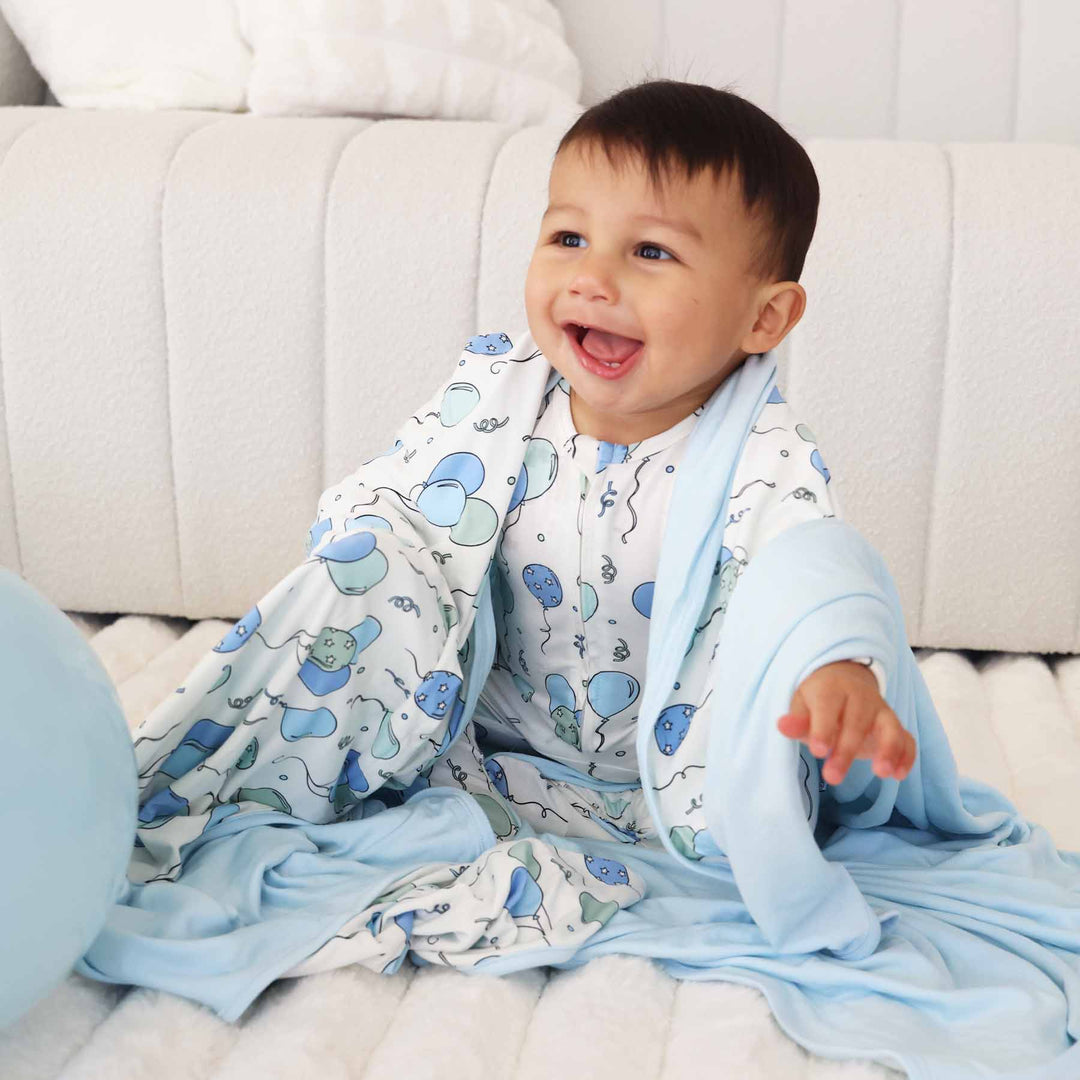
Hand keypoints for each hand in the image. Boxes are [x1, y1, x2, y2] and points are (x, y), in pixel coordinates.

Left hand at [776, 660, 915, 785]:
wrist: (843, 680)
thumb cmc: (817, 700)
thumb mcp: (801, 705)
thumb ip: (796, 720)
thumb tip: (782, 726)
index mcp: (832, 688)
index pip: (828, 705)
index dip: (823, 728)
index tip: (817, 751)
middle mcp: (860, 697)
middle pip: (857, 721)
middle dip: (846, 750)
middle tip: (832, 777)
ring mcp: (881, 711)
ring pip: (890, 726)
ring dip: (888, 749)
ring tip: (881, 773)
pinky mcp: (894, 725)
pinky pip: (907, 738)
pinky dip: (906, 755)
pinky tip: (899, 774)